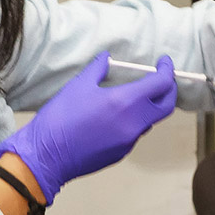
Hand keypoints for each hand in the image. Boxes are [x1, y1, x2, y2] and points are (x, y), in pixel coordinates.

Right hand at [0, 52, 177, 203]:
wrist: (46, 156)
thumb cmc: (60, 118)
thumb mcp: (78, 85)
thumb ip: (98, 68)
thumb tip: (107, 57)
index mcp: (126, 102)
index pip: (161, 84)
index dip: (167, 70)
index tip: (164, 62)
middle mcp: (135, 123)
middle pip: (166, 106)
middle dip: (168, 90)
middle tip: (160, 79)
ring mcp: (130, 141)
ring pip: (150, 121)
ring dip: (149, 107)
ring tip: (132, 96)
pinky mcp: (121, 153)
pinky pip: (135, 133)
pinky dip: (134, 121)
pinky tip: (115, 116)